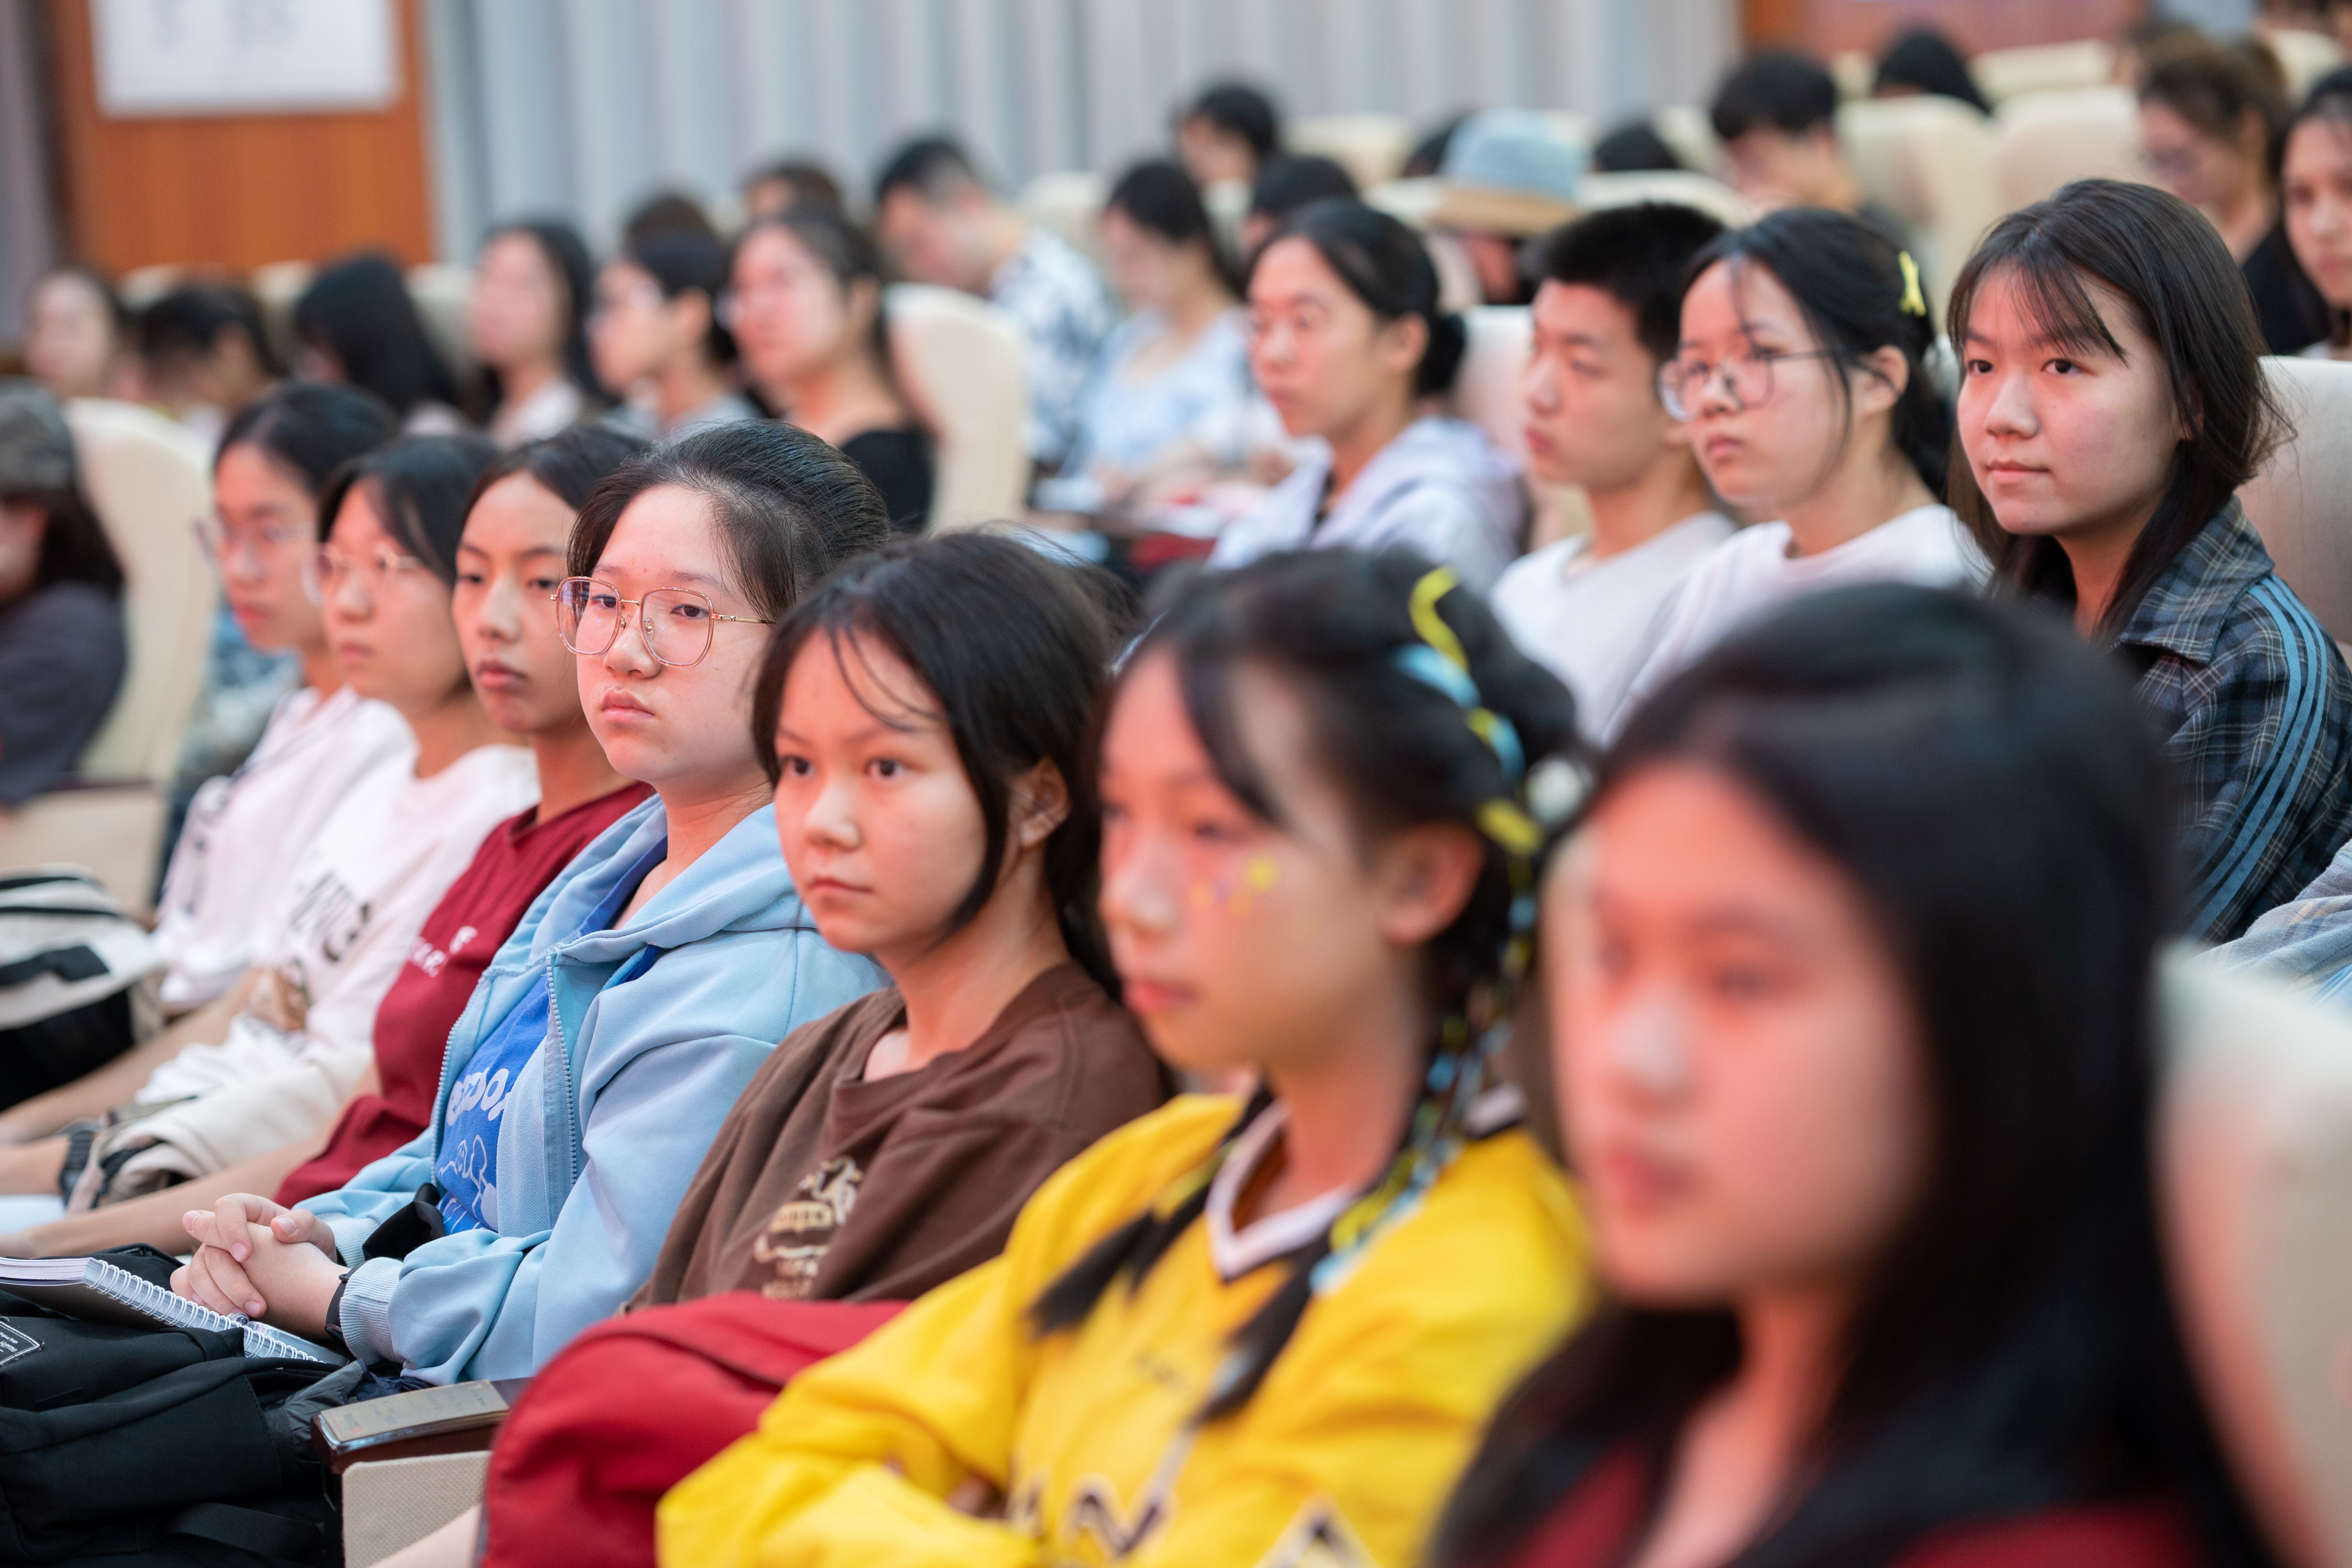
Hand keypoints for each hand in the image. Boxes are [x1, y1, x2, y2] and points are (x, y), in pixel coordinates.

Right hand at [173, 1194, 335, 1317]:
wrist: (308, 1277)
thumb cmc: (311, 1249)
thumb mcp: (317, 1234)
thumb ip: (303, 1225)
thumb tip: (279, 1226)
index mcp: (251, 1212)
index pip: (227, 1207)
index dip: (230, 1228)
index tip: (245, 1255)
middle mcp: (226, 1232)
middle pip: (209, 1248)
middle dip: (229, 1278)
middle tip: (254, 1303)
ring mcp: (213, 1256)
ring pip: (196, 1271)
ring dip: (215, 1296)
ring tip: (241, 1316)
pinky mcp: (207, 1278)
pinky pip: (185, 1284)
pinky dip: (194, 1299)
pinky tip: (215, 1314)